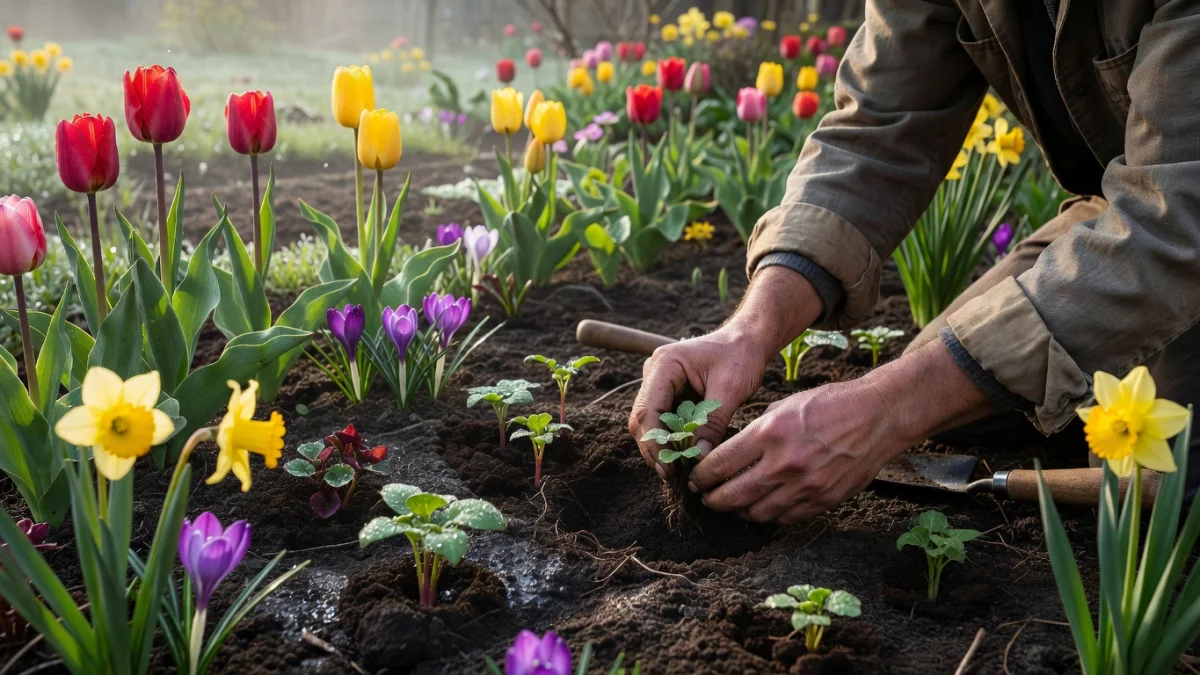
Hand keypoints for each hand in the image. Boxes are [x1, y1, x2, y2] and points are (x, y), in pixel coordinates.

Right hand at [628, 267, 825, 476]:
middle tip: (671, 474)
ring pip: (647, 422)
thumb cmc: (740, 357)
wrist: (747, 341)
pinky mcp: (667, 393)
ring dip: (660, 446)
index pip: (649, 409)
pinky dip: (669, 439)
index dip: (656, 441)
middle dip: (654, 448)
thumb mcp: (730, 389)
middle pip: (642, 418)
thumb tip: (697, 456)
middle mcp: (654, 372)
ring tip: (676, 470)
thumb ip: (712, 422)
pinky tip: (680, 456)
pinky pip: (660, 420)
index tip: (670, 465)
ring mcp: (657, 382)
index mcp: (665, 364)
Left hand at [689, 338, 995, 523]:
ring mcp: (805, 486)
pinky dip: (767, 515)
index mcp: (770, 433)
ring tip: (731, 504)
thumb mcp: (783, 405)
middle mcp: (784, 463)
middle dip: (712, 499)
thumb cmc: (829, 404)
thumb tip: (727, 454)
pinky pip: (784, 518)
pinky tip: (760, 507)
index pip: (720, 465)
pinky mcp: (822, 501)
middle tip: (705, 497)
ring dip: (737, 511)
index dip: (701, 476)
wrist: (876, 416)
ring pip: (756, 513)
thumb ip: (755, 432)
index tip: (695, 478)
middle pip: (732, 495)